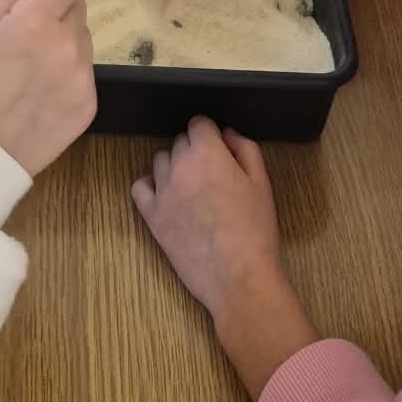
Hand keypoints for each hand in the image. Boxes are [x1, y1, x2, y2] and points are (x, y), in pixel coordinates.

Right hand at [0, 0, 96, 174]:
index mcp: (36, 20)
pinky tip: (42, 91)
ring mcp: (82, 76)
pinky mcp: (89, 103)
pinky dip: (69, 74)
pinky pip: (86, 72)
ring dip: (65, 42)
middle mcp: (67, 44)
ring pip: (83, 39)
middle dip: (58, 12)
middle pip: (78, 6)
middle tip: (27, 38)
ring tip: (32, 68)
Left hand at [132, 118, 314, 394]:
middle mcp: (179, 166)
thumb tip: (226, 133)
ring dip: (175, 168)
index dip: (211, 136)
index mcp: (207, 152)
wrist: (240, 277)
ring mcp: (162, 191)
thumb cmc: (256, 229)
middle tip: (213, 177)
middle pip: (180, 142)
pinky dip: (150, 187)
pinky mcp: (152, 216)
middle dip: (195, 152)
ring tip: (193, 191)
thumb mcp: (261, 182)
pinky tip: (167, 197)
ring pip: (161, 162)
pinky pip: (139, 187)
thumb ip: (244, 148)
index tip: (220, 152)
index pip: (199, 123)